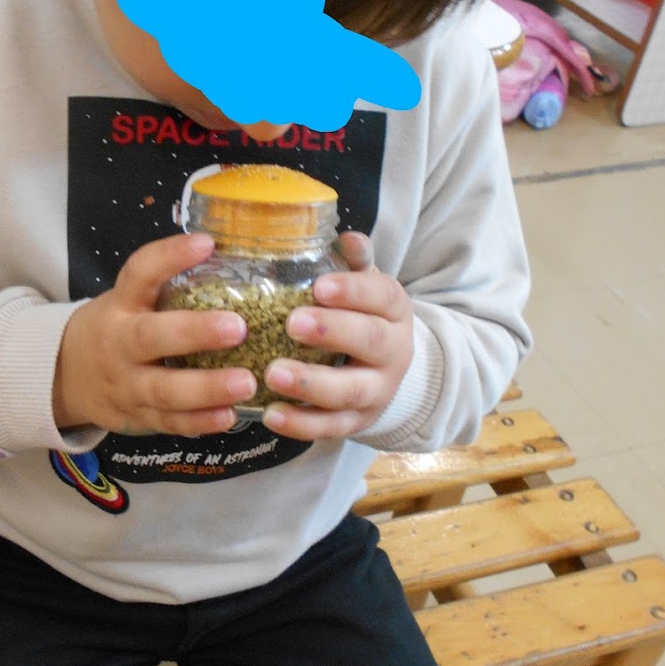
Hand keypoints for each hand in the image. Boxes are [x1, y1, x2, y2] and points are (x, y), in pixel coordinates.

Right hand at [54, 233, 257, 436]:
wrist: (66, 375)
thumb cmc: (117, 329)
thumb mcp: (128, 301)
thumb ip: (169, 289)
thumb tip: (234, 259)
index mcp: (121, 305)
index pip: (140, 273)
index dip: (170, 256)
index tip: (207, 243)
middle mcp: (119, 344)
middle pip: (150, 338)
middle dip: (195, 333)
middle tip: (238, 327)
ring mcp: (127, 385)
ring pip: (164, 389)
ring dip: (207, 388)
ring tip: (247, 382)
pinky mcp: (138, 416)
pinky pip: (169, 422)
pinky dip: (200, 422)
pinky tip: (230, 415)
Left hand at [260, 231, 413, 439]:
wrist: (388, 370)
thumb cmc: (362, 316)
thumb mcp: (364, 286)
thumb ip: (354, 264)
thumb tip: (348, 238)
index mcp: (394, 310)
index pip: (382, 296)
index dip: (353, 291)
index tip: (319, 286)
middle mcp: (393, 352)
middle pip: (370, 342)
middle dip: (332, 332)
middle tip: (292, 323)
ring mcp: (376, 391)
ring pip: (350, 391)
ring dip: (311, 383)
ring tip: (272, 372)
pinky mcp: (356, 422)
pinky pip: (330, 427)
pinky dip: (301, 424)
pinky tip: (270, 415)